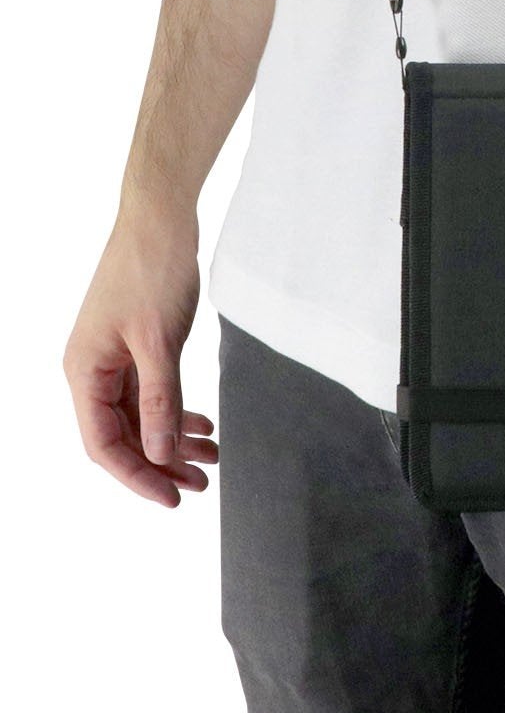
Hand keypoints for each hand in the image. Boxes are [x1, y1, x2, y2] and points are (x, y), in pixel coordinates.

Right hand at [63, 207, 218, 507]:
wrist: (162, 214)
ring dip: (173, 438)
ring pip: (141, 414)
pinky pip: (151, 390)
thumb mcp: (159, 340)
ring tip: (211, 457)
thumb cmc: (152, 269)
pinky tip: (203, 422)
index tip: (172, 497)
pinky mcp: (135, 342)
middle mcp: (92, 368)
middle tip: (201, 484)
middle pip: (123, 434)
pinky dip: (176, 409)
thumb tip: (160, 454)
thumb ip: (161, 399)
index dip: (137, 476)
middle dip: (161, 462)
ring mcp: (113, 356)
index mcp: (84, 371)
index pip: (104, 444)